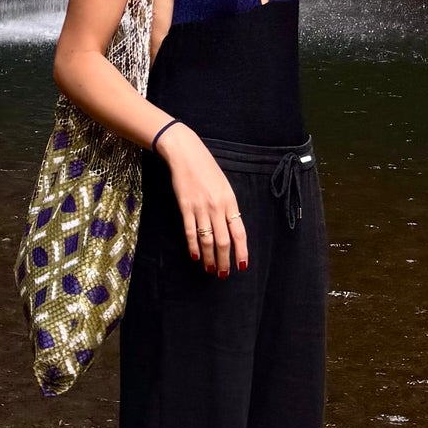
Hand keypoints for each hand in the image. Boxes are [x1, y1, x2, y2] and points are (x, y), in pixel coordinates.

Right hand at [159, 126, 247, 277]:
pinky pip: (190, 231)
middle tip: (223, 274)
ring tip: (210, 269)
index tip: (242, 265)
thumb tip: (231, 229)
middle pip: (223, 241)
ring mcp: (200, 207)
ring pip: (207, 240)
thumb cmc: (207, 168)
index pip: (239, 232)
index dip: (241, 251)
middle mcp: (217, 206)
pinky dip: (193, 246)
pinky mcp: (185, 207)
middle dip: (224, 261)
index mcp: (230, 201)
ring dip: (209, 258)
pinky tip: (195, 256)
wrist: (186, 153)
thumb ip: (228, 207)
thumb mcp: (224, 186)